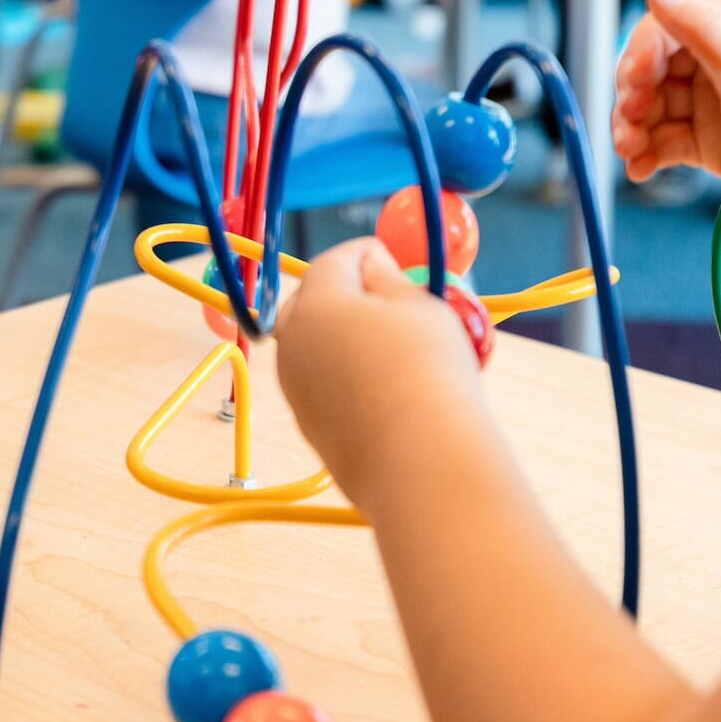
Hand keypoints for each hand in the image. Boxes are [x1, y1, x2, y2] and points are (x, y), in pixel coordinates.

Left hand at [275, 239, 481, 503]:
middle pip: (314, 300)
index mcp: (315, 302)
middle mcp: (292, 341)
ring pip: (317, 345)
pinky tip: (386, 390)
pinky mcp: (308, 425)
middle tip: (396, 305)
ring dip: (347, 338)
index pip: (335, 259)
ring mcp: (295, 387)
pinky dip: (347, 377)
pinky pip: (324, 384)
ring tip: (399, 352)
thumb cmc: (428, 375)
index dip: (369, 255)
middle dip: (349, 295)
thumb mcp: (421, 307)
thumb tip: (373, 270)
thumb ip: (391, 281)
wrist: (421, 466)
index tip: (398, 263)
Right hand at [612, 0, 720, 290]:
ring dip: (633, 123)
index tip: (636, 78)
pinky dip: (646, 152)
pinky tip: (640, 168)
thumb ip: (705, 31)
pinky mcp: (716, 148)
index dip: (647, 46)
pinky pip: (666, 140)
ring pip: (656, 104)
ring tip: (630, 150)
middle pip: (659, 63)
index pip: (679, 21)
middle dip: (635, 88)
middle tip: (630, 116)